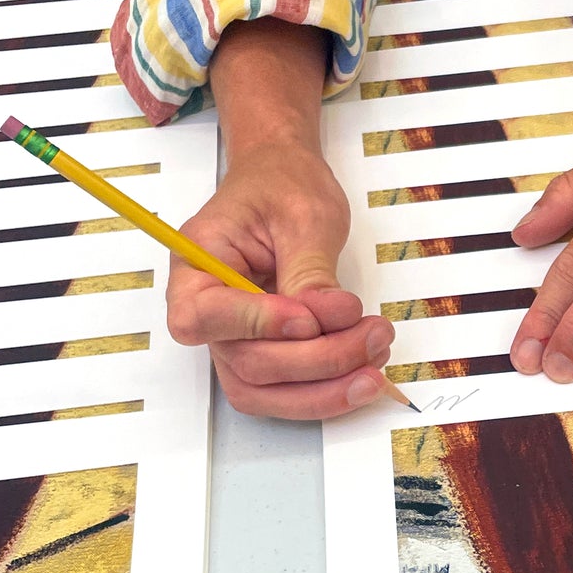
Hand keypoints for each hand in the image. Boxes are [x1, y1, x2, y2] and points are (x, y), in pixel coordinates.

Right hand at [164, 16, 395, 418]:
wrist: (285, 180)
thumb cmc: (282, 185)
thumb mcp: (304, 216)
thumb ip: (311, 271)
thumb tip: (328, 317)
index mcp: (196, 263)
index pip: (203, 317)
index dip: (255, 326)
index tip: (309, 318)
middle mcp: (206, 309)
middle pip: (245, 364)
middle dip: (316, 359)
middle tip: (371, 332)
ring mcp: (234, 338)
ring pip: (265, 392)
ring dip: (326, 388)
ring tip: (376, 355)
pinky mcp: (265, 354)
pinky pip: (286, 392)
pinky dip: (328, 390)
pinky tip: (365, 368)